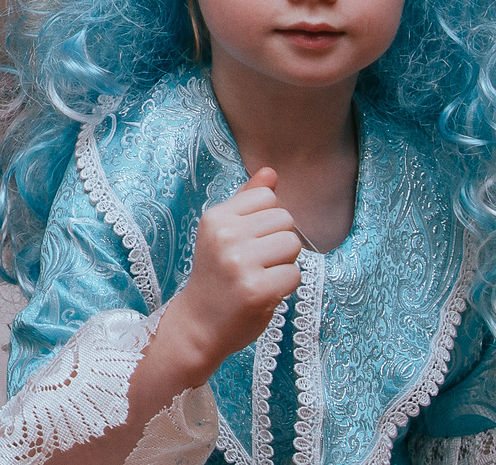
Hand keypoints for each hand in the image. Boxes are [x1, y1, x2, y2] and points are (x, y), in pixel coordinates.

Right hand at [163, 169, 303, 377]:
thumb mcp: (224, 233)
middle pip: (285, 220)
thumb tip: (271, 172)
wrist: (200, 323)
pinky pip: (295, 274)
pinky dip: (286, 286)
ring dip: (285, 263)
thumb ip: (247, 201)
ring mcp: (240, 263)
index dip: (267, 221)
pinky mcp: (257, 290)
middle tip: (256, 263)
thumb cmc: (217, 275)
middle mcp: (225, 235)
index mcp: (216, 217)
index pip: (268, 198)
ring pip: (293, 244)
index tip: (249, 242)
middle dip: (279, 242)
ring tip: (261, 275)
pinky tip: (264, 292)